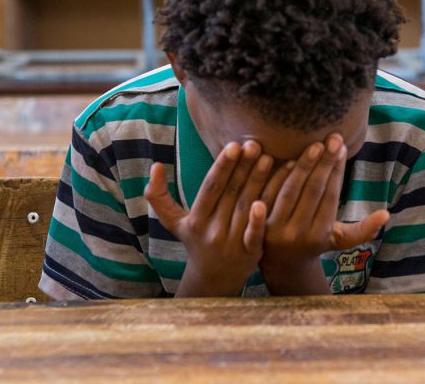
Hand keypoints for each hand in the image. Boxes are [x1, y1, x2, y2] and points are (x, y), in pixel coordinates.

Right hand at [144, 140, 271, 295]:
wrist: (213, 280)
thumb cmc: (196, 241)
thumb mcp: (175, 222)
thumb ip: (159, 196)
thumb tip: (154, 165)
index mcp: (196, 220)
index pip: (211, 188)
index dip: (222, 166)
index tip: (234, 145)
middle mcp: (212, 231)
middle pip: (231, 193)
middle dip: (244, 167)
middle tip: (256, 144)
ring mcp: (232, 243)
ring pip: (247, 206)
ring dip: (260, 182)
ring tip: (269, 158)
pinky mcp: (250, 253)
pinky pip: (255, 234)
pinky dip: (259, 220)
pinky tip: (266, 201)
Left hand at [257, 133, 388, 289]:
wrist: (281, 264)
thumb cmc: (316, 243)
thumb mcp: (340, 240)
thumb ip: (363, 230)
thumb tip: (386, 214)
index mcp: (320, 234)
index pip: (330, 196)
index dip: (336, 171)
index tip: (342, 147)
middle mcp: (298, 233)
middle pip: (312, 190)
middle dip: (324, 162)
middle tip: (333, 138)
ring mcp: (275, 228)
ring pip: (290, 189)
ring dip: (303, 165)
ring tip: (315, 144)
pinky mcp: (258, 221)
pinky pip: (270, 192)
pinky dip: (279, 174)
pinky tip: (290, 158)